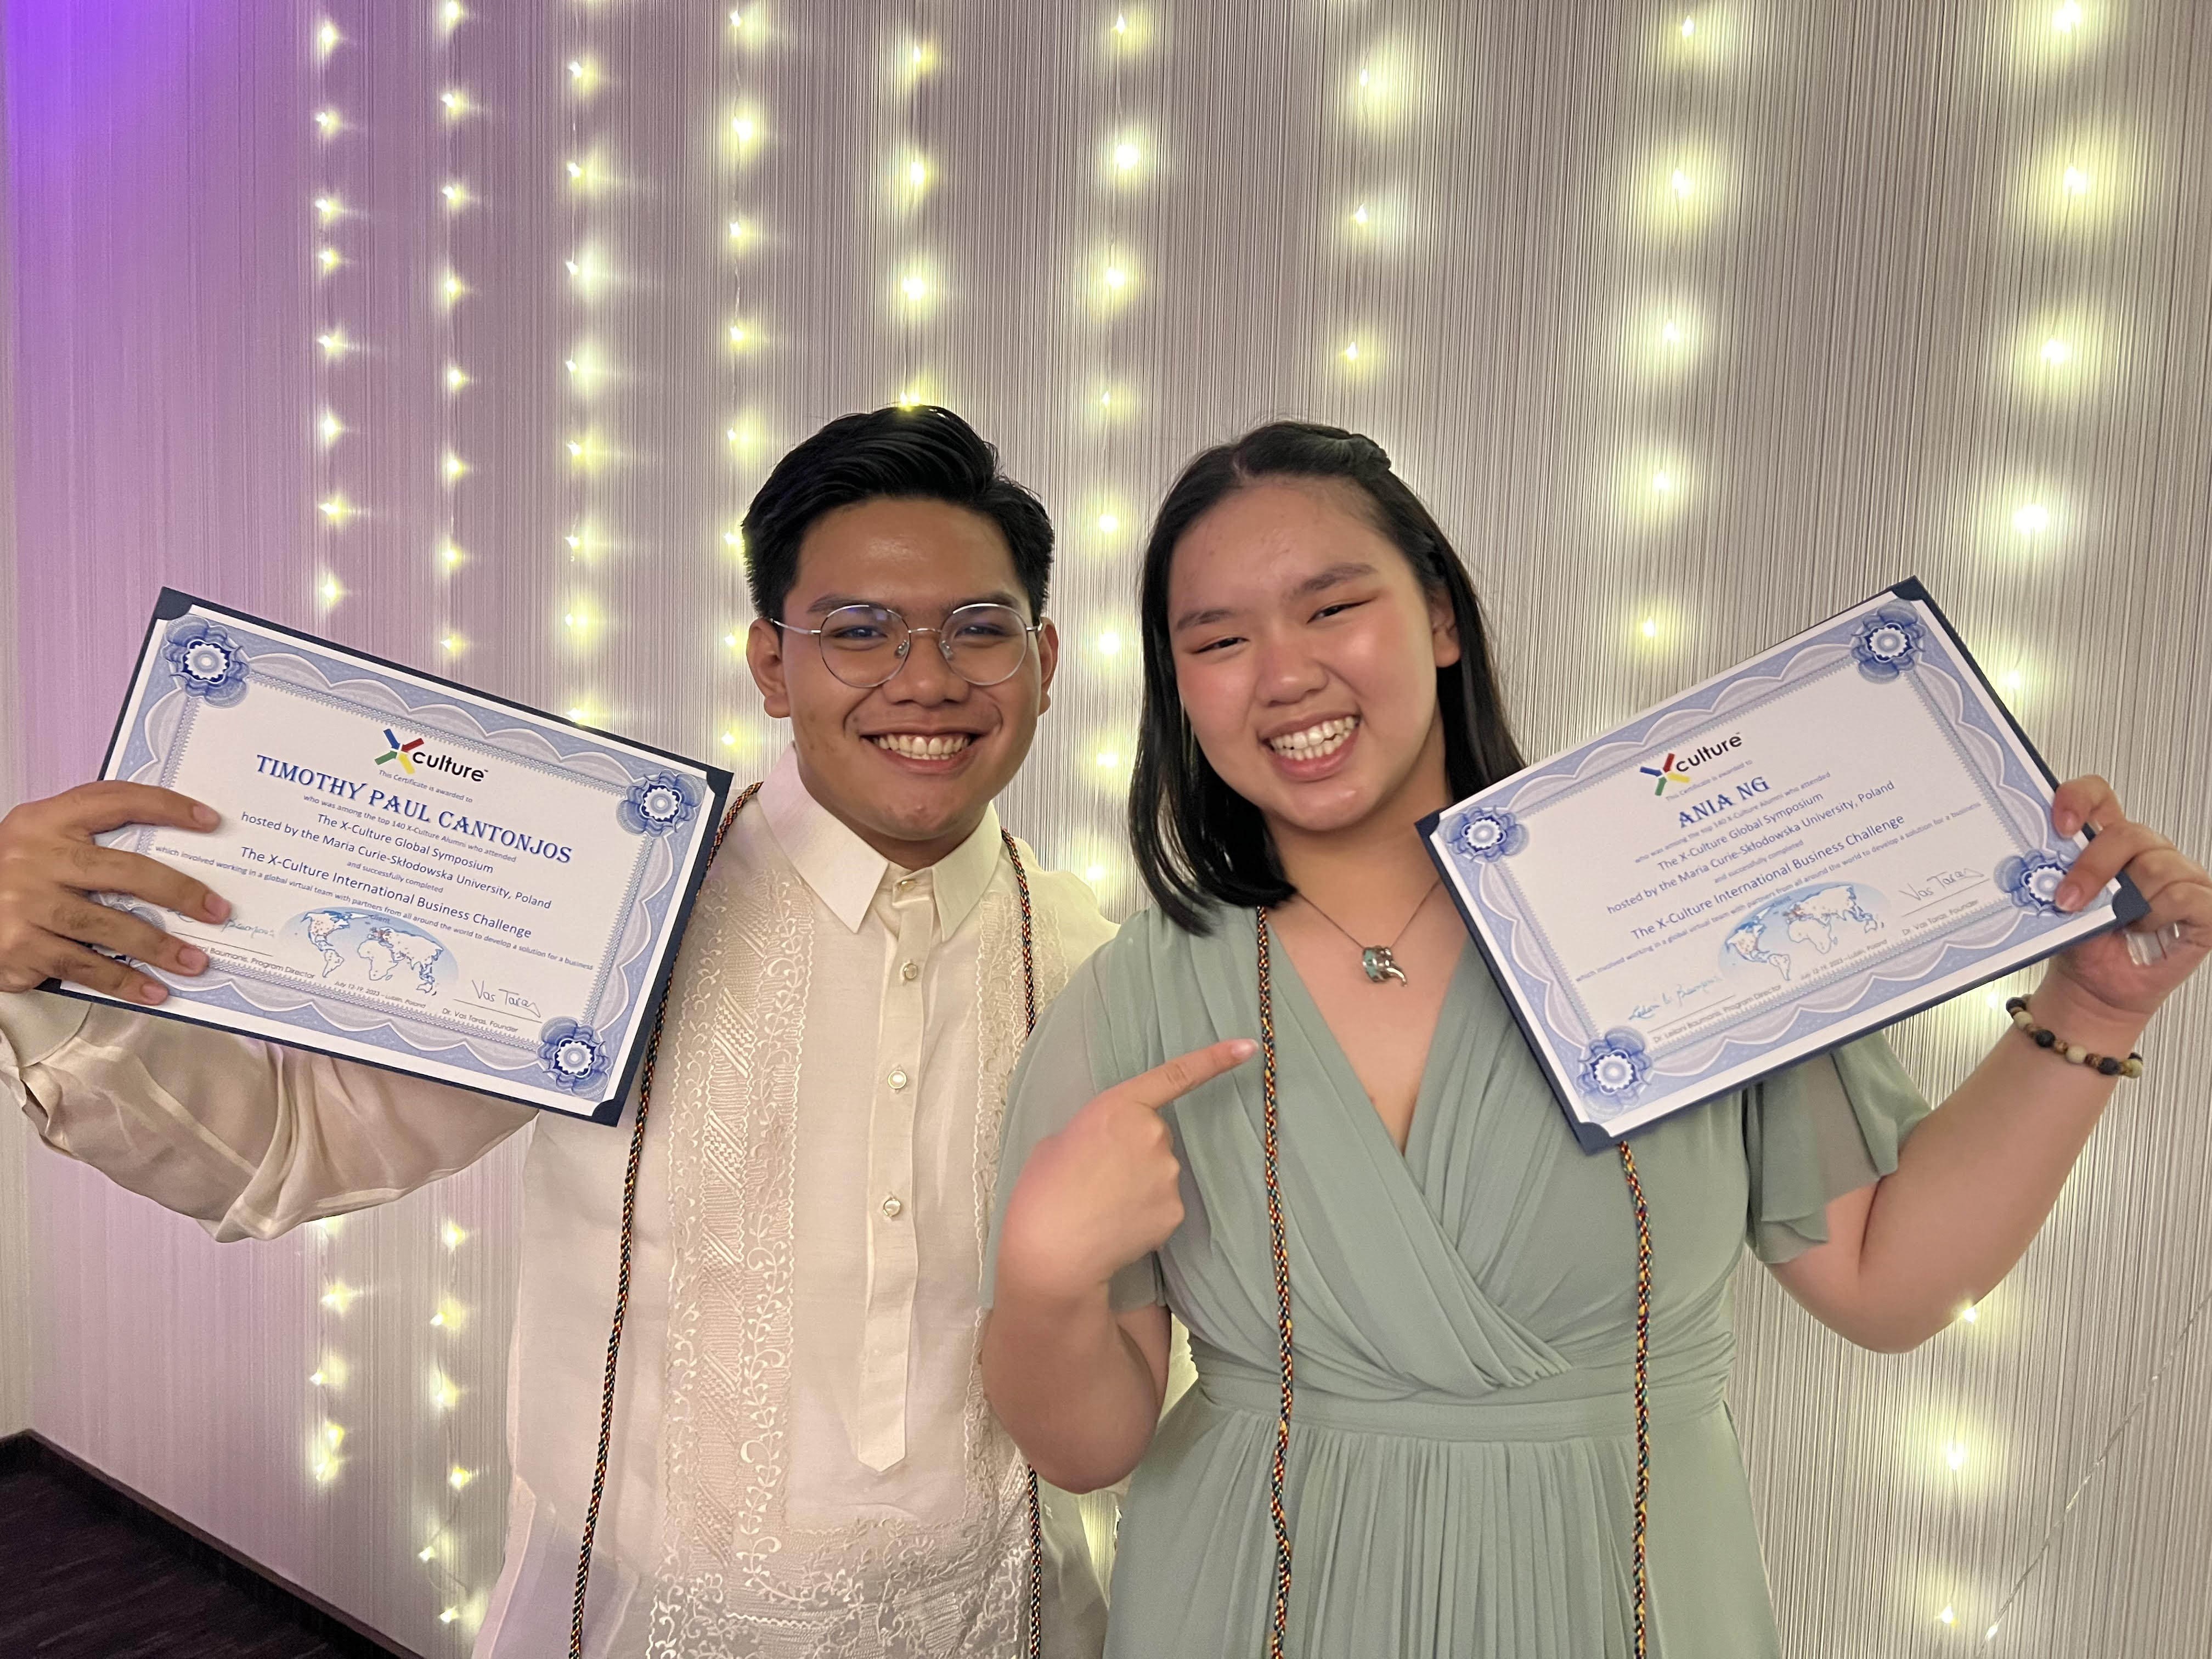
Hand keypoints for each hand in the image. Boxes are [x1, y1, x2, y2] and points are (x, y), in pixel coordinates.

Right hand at [0, 782, 232, 1003]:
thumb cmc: (16, 875)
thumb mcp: (44, 843)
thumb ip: (94, 842)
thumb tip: (174, 864)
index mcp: (46, 821)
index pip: (113, 800)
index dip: (165, 806)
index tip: (209, 821)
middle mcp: (34, 858)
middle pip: (122, 870)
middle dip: (177, 891)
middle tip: (217, 910)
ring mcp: (24, 904)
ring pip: (107, 926)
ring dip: (159, 947)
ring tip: (196, 961)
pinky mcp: (19, 946)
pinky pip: (83, 966)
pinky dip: (123, 980)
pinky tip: (155, 989)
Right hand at [997, 1038, 1257, 1304]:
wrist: (1052, 1252)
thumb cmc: (1043, 1191)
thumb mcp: (1058, 1142)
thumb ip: (1096, 1132)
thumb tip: (1111, 1147)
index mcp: (1119, 1106)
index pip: (1176, 1075)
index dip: (1216, 1058)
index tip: (1248, 1046)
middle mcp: (1153, 1134)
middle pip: (1156, 1135)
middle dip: (1134, 1150)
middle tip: (1097, 1176)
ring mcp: (1168, 1173)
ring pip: (1160, 1172)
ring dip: (1139, 1183)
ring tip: (1102, 1203)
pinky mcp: (1174, 1209)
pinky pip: (1163, 1203)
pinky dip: (1144, 1213)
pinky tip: (1116, 1224)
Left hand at [2038, 775, 2210, 1032]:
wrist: (2094, 987)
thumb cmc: (2081, 943)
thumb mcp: (2057, 905)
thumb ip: (2057, 876)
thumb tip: (2041, 863)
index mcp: (2107, 842)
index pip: (2099, 796)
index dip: (2079, 799)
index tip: (2060, 823)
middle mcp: (2146, 852)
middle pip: (2129, 833)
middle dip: (2093, 868)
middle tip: (2067, 900)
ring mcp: (2178, 876)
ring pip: (2156, 865)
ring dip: (2125, 901)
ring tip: (2113, 923)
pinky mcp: (2203, 905)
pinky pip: (2183, 895)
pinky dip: (2156, 915)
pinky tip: (2142, 928)